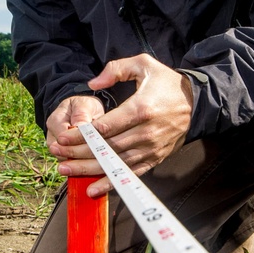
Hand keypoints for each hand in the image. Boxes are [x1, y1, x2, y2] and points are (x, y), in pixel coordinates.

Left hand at [50, 55, 193, 197]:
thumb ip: (115, 69)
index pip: (104, 127)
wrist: (196, 102)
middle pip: (106, 148)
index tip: (62, 138)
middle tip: (57, 154)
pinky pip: (130, 174)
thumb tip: (92, 83)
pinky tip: (93, 188)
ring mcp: (151, 148)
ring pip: (115, 164)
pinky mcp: (155, 158)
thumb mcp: (143, 64)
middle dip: (78, 153)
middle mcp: (146, 132)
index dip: (81, 135)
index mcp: (141, 108)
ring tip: (66, 170)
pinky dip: (111, 183)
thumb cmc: (167, 83)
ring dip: (88, 169)